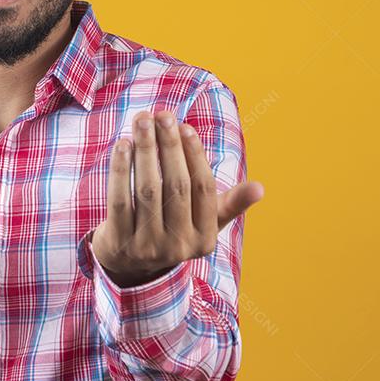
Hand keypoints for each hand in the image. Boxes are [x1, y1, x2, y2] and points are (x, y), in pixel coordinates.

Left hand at [90, 110, 263, 287]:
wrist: (130, 266)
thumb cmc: (174, 229)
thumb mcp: (205, 222)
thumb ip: (230, 203)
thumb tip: (261, 188)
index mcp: (205, 238)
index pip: (203, 189)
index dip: (195, 156)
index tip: (185, 126)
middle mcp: (179, 246)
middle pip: (175, 186)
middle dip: (168, 146)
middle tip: (162, 114)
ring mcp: (147, 247)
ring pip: (147, 191)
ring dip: (144, 150)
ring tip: (142, 120)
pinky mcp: (119, 243)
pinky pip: (119, 200)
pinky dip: (120, 170)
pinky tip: (122, 144)